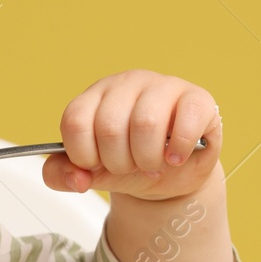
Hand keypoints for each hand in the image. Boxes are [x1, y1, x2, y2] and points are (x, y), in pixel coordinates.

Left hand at [43, 69, 222, 201]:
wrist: (172, 175)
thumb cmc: (131, 164)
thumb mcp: (92, 172)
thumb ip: (63, 175)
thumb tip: (77, 178)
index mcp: (96, 96)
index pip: (75, 121)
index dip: (84, 155)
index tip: (97, 165)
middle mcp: (127, 83)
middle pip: (109, 127)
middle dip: (118, 163)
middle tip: (131, 167)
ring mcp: (163, 86)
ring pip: (145, 123)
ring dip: (148, 160)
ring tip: (153, 165)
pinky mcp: (197, 99)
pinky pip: (185, 122)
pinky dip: (178, 150)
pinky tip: (176, 158)